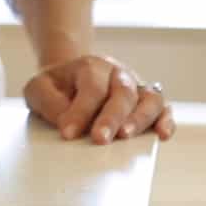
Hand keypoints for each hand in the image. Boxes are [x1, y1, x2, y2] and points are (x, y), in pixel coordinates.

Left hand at [23, 54, 174, 143]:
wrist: (69, 80)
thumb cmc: (55, 87)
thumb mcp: (38, 88)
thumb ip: (47, 101)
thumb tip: (67, 122)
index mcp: (91, 66)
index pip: (91, 88)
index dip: (81, 111)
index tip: (68, 133)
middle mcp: (118, 74)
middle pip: (122, 92)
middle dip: (111, 117)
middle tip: (100, 139)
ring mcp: (136, 87)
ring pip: (149, 99)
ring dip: (140, 119)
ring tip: (126, 137)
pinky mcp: (148, 103)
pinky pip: (164, 109)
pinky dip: (167, 121)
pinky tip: (162, 135)